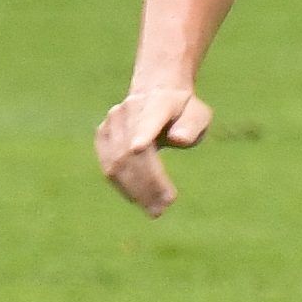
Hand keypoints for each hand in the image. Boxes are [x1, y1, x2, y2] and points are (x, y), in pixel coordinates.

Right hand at [95, 81, 213, 215]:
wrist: (156, 91)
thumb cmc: (183, 109)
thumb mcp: (198, 113)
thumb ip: (192, 125)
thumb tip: (179, 139)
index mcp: (157, 102)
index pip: (148, 119)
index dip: (143, 133)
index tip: (139, 147)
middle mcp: (130, 110)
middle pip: (132, 150)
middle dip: (147, 182)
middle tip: (163, 208)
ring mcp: (113, 121)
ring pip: (118, 161)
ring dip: (135, 189)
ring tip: (154, 210)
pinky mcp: (102, 134)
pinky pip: (109, 165)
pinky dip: (122, 185)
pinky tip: (137, 199)